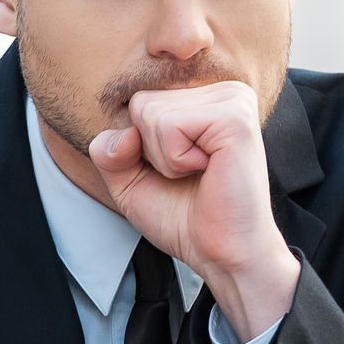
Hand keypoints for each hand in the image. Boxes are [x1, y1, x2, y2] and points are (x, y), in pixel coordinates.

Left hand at [88, 81, 296, 338]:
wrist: (220, 253)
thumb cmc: (183, 216)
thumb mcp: (128, 180)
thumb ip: (108, 149)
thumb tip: (126, 133)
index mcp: (202, 97)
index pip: (137, 101)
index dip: (138, 147)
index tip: (174, 170)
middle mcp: (220, 90)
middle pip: (142, 103)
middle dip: (150, 151)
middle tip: (188, 174)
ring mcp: (232, 99)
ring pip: (151, 113)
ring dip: (164, 158)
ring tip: (198, 173)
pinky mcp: (235, 117)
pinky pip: (170, 125)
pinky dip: (175, 159)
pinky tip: (207, 170)